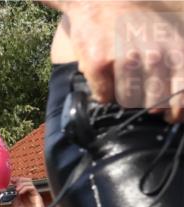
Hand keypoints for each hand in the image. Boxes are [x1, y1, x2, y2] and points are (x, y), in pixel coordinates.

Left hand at [7, 177, 43, 206]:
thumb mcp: (14, 205)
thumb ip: (13, 197)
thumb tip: (8, 190)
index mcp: (23, 194)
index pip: (20, 183)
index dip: (15, 180)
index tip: (9, 181)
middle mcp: (29, 192)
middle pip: (26, 180)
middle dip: (18, 180)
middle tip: (12, 182)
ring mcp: (33, 194)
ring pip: (29, 182)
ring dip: (21, 184)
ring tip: (16, 189)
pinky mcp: (37, 196)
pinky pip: (32, 188)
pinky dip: (25, 188)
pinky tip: (20, 192)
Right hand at [59, 2, 183, 122]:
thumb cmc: (138, 20)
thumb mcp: (170, 33)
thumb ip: (179, 63)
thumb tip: (181, 106)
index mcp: (175, 49)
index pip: (183, 92)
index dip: (178, 111)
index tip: (173, 117)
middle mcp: (153, 56)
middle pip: (155, 102)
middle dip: (150, 105)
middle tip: (144, 98)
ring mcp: (125, 60)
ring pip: (128, 101)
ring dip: (126, 97)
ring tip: (124, 82)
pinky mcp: (100, 64)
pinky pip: (105, 96)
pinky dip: (105, 93)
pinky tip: (106, 80)